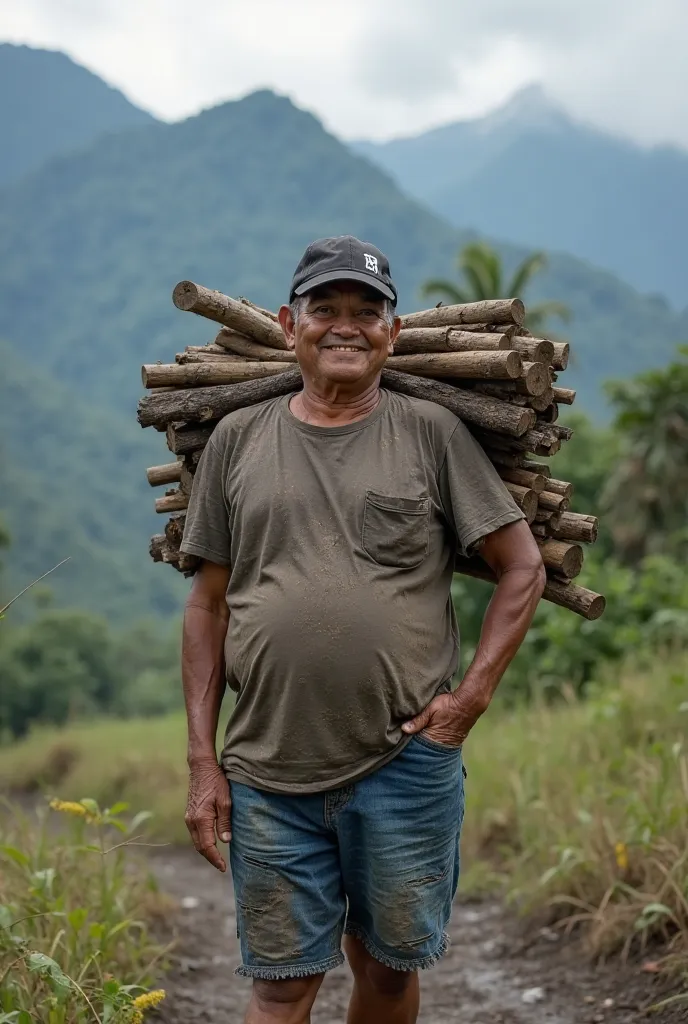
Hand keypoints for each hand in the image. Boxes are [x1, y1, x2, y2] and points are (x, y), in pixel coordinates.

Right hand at [185, 757, 231, 871]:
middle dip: (210, 857)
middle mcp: (192, 821)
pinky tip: (210, 842)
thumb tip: (226, 840)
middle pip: (200, 846)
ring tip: (217, 857)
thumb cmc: (215, 781)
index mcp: (201, 819)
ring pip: (196, 840)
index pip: (207, 846)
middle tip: (221, 865)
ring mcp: (189, 817)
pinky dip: (202, 841)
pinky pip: (195, 833)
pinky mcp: (189, 814)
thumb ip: (225, 822)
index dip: (215, 859)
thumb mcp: (225, 800)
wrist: (201, 767)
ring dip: (206, 850)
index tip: (223, 868)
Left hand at [402, 684, 489, 747]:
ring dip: (427, 744)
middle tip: (406, 744)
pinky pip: (441, 744)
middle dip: (417, 746)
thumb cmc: (449, 705)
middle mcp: (440, 744)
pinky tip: (431, 737)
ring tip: (418, 740)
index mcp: (432, 738)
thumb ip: (418, 720)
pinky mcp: (454, 740)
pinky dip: (436, 742)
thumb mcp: (430, 709)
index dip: (409, 743)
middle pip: (425, 749)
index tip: (400, 741)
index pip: (417, 745)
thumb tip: (404, 729)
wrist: (469, 703)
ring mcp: (449, 743)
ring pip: (433, 747)